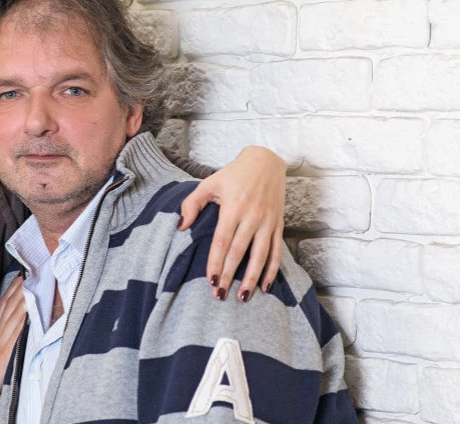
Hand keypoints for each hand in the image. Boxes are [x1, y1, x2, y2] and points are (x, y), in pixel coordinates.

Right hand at [0, 276, 25, 414]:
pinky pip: (14, 332)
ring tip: (30, 282)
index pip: (3, 309)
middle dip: (18, 289)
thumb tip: (5, 336)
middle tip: (26, 272)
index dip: (11, 293)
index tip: (19, 279)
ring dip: (21, 297)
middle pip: (8, 306)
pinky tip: (28, 307)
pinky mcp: (3, 354)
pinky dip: (22, 317)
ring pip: (12, 314)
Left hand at [178, 146, 285, 301]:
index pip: (222, 241)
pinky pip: (276, 251)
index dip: (216, 262)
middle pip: (240, 252)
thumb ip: (192, 204)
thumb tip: (181, 227)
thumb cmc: (233, 174)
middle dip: (230, 275)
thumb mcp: (209, 183)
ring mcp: (267, 222)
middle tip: (220, 295)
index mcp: (233, 207)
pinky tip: (265, 285)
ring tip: (243, 297)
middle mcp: (252, 216)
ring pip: (260, 255)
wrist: (266, 161)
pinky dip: (272, 270)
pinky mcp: (278, 224)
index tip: (210, 280)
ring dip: (252, 278)